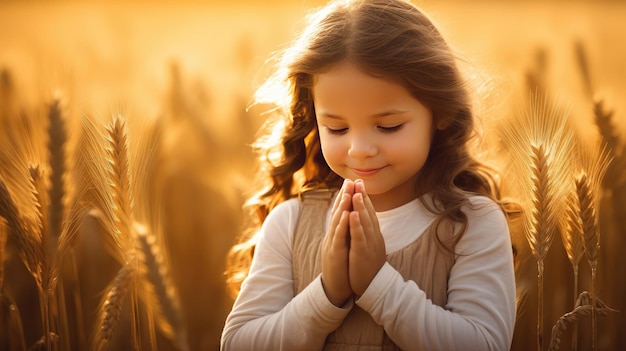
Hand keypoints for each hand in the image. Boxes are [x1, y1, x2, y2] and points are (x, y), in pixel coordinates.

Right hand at [321, 179, 353, 306]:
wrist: (336, 289)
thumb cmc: (342, 268)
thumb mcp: (343, 247)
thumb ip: (345, 233)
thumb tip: (350, 218)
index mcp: (336, 234)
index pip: (341, 212)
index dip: (345, 197)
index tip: (351, 182)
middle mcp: (332, 236)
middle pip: (338, 213)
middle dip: (344, 196)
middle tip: (349, 180)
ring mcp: (332, 244)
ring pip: (337, 222)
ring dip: (342, 206)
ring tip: (348, 192)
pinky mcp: (334, 254)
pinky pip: (339, 237)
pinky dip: (343, 225)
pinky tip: (348, 215)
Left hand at [348, 180, 385, 296]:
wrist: (375, 287)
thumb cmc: (370, 265)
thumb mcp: (369, 245)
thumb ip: (367, 231)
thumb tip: (363, 218)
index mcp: (373, 234)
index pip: (369, 211)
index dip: (364, 196)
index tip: (359, 182)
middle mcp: (373, 236)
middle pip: (368, 213)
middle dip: (362, 196)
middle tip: (358, 181)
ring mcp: (369, 244)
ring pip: (365, 223)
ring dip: (360, 207)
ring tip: (356, 193)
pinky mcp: (363, 254)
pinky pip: (359, 238)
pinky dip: (356, 226)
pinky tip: (352, 215)